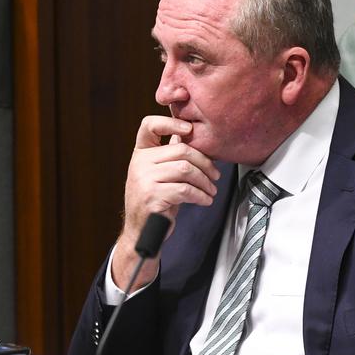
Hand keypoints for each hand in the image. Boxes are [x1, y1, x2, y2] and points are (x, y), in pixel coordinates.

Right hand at [112, 116, 220, 291]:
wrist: (143, 231)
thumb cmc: (157, 200)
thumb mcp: (161, 173)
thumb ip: (172, 154)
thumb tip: (192, 134)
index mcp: (141, 153)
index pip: (149, 125)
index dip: (171, 123)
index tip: (190, 129)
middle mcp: (139, 163)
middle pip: (181, 150)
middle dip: (205, 163)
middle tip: (215, 175)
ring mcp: (143, 179)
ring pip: (186, 170)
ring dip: (205, 181)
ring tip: (211, 190)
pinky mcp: (152, 196)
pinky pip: (186, 190)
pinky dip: (201, 195)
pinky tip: (205, 200)